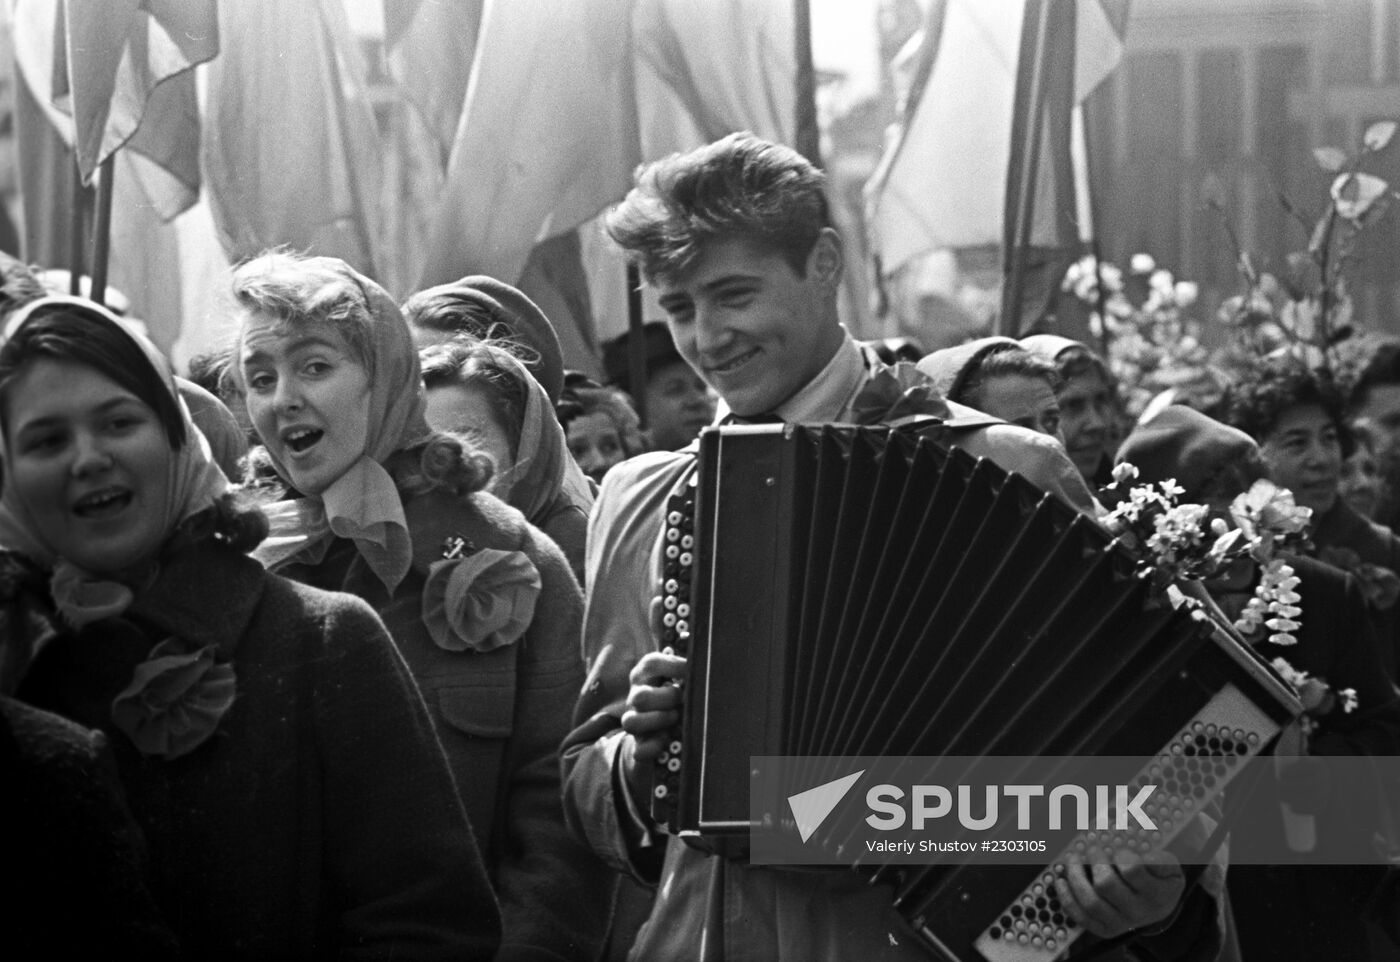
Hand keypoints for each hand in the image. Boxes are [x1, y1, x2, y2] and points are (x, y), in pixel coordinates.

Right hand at [619, 651, 686, 805]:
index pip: (651, 664)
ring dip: (658, 721)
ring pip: (631, 722)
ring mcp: (634, 722)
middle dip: (667, 699)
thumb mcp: (679, 681)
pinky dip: (655, 746)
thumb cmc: (675, 699)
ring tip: (676, 719)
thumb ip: (689, 674)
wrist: (658, 732)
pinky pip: (640, 749)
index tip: (692, 672)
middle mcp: (635, 697)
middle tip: (683, 700)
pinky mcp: (638, 745)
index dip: (673, 666)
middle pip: (640, 696)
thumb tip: (711, 668)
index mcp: (645, 676)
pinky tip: (668, 741)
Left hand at [1054, 847, 1184, 939]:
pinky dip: (1067, 898)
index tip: (1118, 849)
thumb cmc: (1160, 879)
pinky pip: (1081, 916)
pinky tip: (1061, 881)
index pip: (1132, 870)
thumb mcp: (1169, 866)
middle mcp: (1138, 911)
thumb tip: (1139, 845)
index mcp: (1157, 892)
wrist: (1162, 906)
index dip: (1120, 855)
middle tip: (1093, 850)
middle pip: (1106, 884)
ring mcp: (1120, 922)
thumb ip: (1157, 854)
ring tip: (1073, 859)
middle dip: (1094, 861)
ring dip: (1076, 876)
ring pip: (1091, 901)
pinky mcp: (1105, 929)